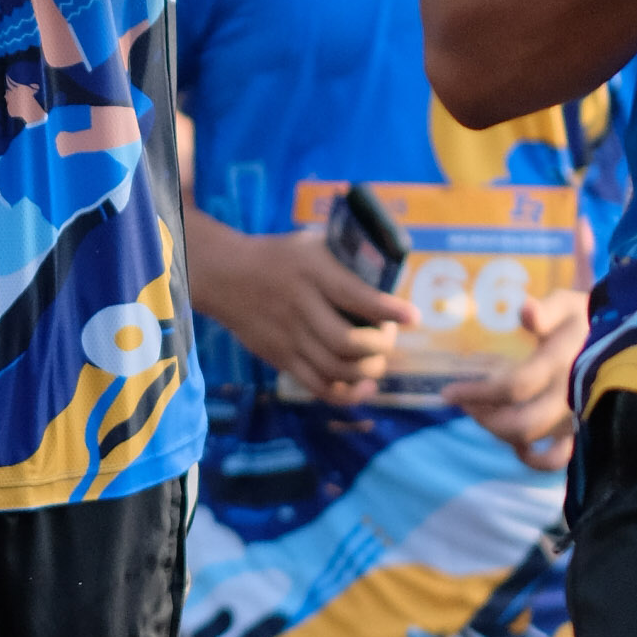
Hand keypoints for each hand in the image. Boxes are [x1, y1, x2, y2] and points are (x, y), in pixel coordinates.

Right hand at [197, 225, 416, 403]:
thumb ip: (346, 256)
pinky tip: (364, 386)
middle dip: (380, 346)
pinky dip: (346, 393)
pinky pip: (317, 386)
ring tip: (376, 359)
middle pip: (346, 341)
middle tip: (388, 338)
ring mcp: (288, 337)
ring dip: (367, 370)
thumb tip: (393, 268)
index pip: (354, 295)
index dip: (388, 310)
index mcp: (311, 272)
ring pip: (335, 369)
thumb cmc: (279, 257)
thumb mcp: (311, 243)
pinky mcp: (280, 358)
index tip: (413, 317)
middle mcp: (300, 306)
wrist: (223, 276)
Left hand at [444, 284, 585, 470]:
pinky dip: (535, 458)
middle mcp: (570, 395)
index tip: (449, 393)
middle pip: (520, 424)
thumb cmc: (588, 318)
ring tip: (485, 416)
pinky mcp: (583, 430)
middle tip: (465, 405)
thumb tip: (525, 310)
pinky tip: (518, 446)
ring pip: (534, 441)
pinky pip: (560, 457)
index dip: (477, 394)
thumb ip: (546, 310)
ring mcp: (578, 417)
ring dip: (501, 434)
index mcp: (562, 362)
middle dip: (485, 418)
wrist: (627, 338)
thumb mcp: (569, 304)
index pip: (514, 387)